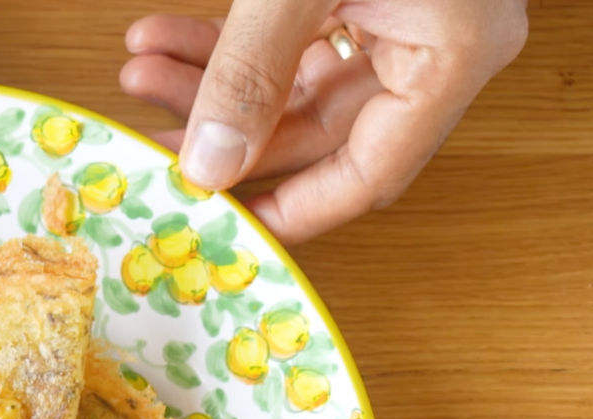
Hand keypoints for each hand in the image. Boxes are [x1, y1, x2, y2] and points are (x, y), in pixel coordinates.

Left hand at [121, 1, 526, 242]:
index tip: (221, 225)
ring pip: (298, 84)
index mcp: (455, 54)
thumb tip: (209, 164)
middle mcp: (441, 47)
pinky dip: (233, 42)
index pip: (371, 174)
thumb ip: (250, 70)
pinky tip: (165, 34)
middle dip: (223, 126)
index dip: (294, 210)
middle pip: (321, 130)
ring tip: (138, 66)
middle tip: (148, 127)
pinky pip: (299, 41)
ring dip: (213, 80)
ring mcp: (409, 18)